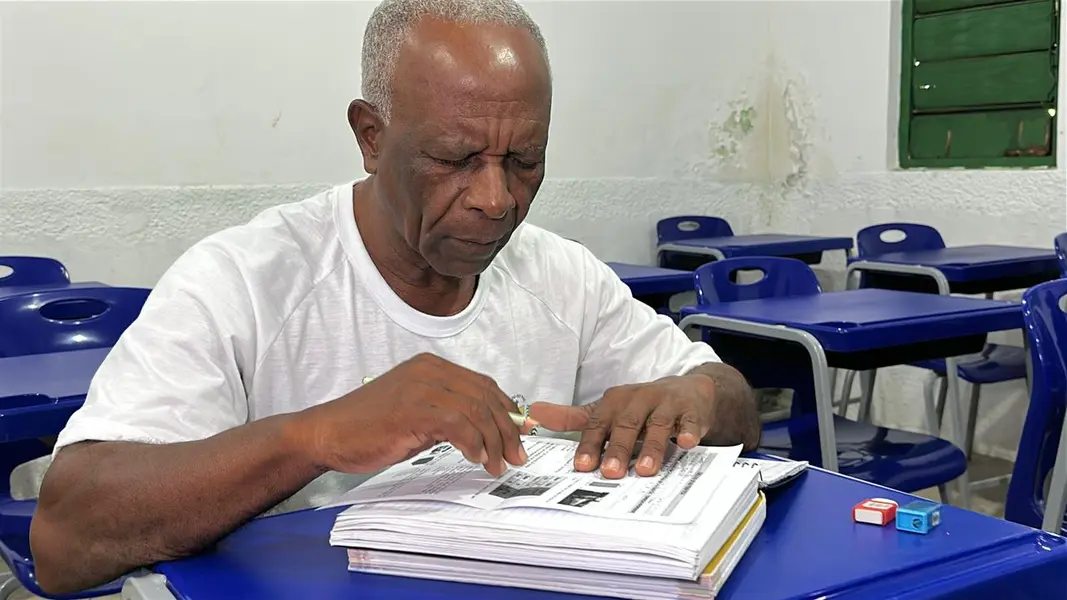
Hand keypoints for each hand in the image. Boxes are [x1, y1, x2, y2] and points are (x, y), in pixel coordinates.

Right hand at [296, 353, 528, 476]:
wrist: (327, 433)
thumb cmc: (368, 428)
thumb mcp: (416, 414)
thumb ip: (447, 415)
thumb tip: (484, 432)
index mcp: (431, 366)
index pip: (483, 385)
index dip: (506, 411)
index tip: (518, 437)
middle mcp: (429, 370)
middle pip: (485, 396)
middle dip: (506, 429)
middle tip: (516, 456)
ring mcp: (420, 387)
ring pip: (476, 409)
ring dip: (493, 441)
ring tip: (496, 464)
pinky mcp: (412, 408)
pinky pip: (457, 423)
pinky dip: (472, 442)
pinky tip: (474, 458)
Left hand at [528, 374, 715, 478]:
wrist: (687, 390)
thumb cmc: (641, 406)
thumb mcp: (606, 410)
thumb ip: (572, 417)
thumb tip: (533, 414)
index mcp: (615, 402)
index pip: (598, 424)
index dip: (590, 445)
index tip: (582, 466)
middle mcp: (639, 399)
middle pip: (626, 425)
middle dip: (618, 448)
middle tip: (610, 473)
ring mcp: (666, 404)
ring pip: (658, 425)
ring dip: (652, 446)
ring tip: (645, 469)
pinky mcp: (691, 410)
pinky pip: (690, 421)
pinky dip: (689, 431)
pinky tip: (687, 443)